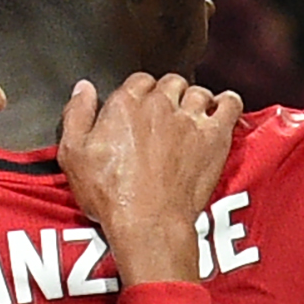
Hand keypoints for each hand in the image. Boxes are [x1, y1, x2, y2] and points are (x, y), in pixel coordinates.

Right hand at [58, 72, 240, 286]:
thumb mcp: (73, 154)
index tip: (141, 108)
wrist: (148, 222)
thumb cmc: (111, 195)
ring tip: (191, 117)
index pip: (139, 81)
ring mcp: (190, 119)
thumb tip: (83, 88)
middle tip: (166, 115)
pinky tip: (223, 109)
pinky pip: (229, 105)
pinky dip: (228, 103)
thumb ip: (77, 114)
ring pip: (198, 92)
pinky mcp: (214, 137)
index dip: (141, 93)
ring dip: (195, 101)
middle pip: (170, 83)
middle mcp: (160, 104)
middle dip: (169, 94)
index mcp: (126, 104)